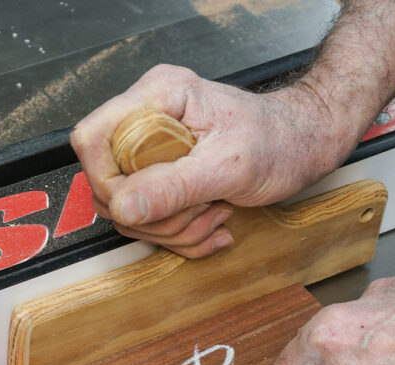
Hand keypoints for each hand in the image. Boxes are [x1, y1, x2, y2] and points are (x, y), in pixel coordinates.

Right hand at [70, 64, 353, 257]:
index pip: (93, 138)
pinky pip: (151, 222)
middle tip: (201, 208)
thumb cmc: (278, 141)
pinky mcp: (161, 179)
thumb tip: (124, 206)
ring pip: (130, 212)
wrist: (301, 147)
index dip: (106, 179)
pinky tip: (214, 223)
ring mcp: (152, 154)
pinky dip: (183, 236)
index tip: (142, 204)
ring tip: (216, 212)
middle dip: (156, 216)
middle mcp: (148, 123)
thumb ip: (175, 186)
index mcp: (158, 98)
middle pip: (109, 186)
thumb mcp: (230, 165)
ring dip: (174, 229)